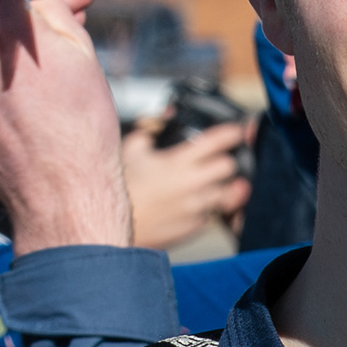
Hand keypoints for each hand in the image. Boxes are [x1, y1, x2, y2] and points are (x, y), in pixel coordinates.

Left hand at [0, 0, 136, 248]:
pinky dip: (5, 81)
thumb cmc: (80, 128)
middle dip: (28, 11)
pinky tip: (37, 105)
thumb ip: (50, 4)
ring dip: (17, 51)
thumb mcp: (79, 53)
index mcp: (2, 27)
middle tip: (74, 12)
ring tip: (59, 75)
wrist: (62, 200)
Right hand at [123, 115, 253, 249]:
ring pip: (225, 194)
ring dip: (219, 187)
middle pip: (229, 168)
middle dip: (225, 161)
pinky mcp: (193, 228)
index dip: (231, 133)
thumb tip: (163, 118)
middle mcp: (191, 184)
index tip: (236, 132)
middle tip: (217, 160)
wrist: (110, 224)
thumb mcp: (131, 148)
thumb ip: (150, 128)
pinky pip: (211, 215)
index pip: (217, 141)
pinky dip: (206, 208)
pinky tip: (190, 204)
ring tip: (205, 184)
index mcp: (178, 161)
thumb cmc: (121, 186)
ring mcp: (195, 208)